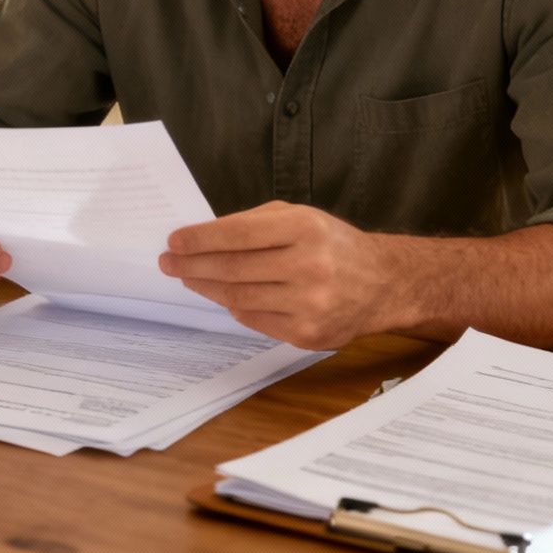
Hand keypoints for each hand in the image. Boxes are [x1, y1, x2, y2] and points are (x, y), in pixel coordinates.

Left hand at [158, 202, 402, 349]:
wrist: (383, 284)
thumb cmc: (333, 245)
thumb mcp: (301, 218)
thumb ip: (254, 223)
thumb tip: (203, 238)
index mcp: (306, 229)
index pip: (238, 233)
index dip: (200, 238)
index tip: (174, 241)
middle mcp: (309, 266)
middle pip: (232, 268)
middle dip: (192, 265)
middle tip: (169, 262)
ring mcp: (309, 304)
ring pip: (238, 298)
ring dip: (206, 287)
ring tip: (189, 277)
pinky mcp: (308, 334)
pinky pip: (254, 321)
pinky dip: (234, 307)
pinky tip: (223, 296)